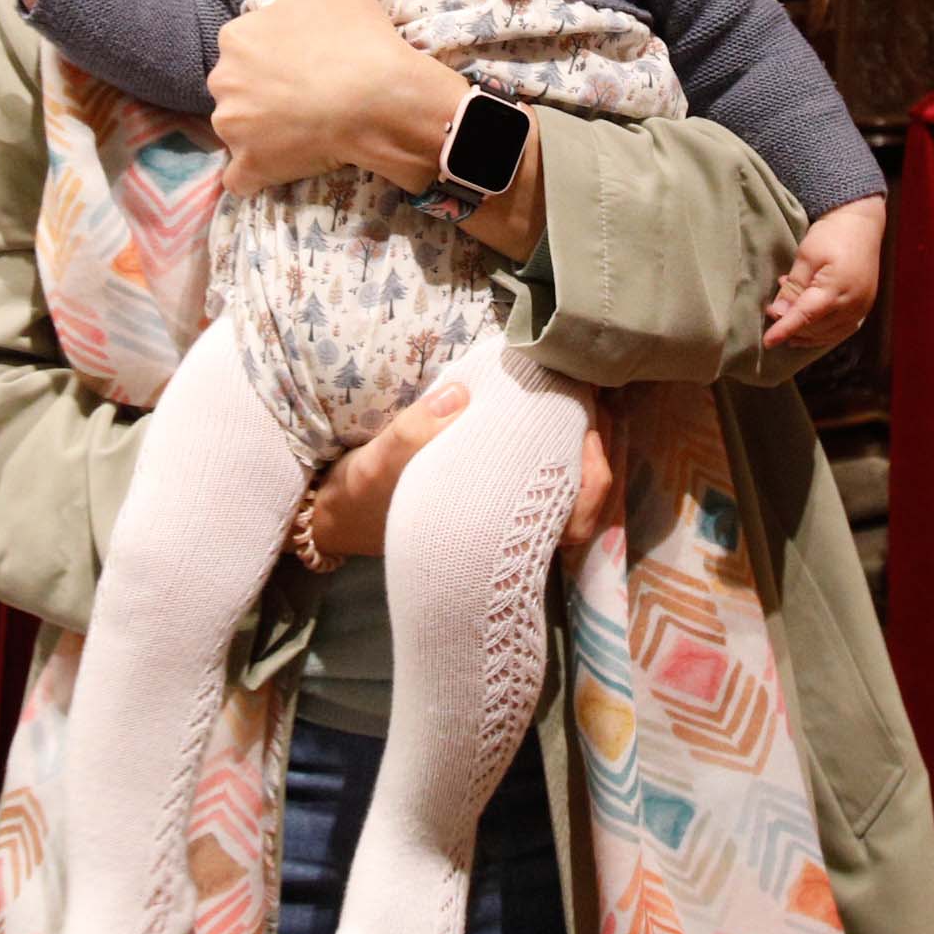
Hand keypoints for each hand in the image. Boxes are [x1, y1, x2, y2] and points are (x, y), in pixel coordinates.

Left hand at [210, 0, 450, 198]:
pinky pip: (241, 176)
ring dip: (262, 128)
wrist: (381, 101)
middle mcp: (222, 82)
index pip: (248, 45)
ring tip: (305, 125)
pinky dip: (255, 172)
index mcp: (235, 36)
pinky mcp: (251, 167)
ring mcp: (234, 129)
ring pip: (239, 127)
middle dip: (265, 89)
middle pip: (239, 86)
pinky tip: (279, 163)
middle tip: (311, 91)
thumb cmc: (357, 35)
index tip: (311, 56)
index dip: (279, 51)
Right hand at [303, 377, 622, 568]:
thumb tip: (459, 396)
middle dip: (598, 457)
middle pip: (583, 507)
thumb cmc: (362, 498)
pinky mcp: (492, 493)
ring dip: (583, 452)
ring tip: (586, 403)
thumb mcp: (377, 465)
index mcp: (492, 537)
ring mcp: (502, 514)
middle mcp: (506, 532)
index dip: (592, 481)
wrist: (335, 517)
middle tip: (597, 406)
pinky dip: (560, 449)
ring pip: (569, 494)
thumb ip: (414, 434)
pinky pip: (544, 477)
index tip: (589, 434)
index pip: (571, 523)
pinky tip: (556, 414)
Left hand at [765, 195, 884, 352]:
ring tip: (786, 317)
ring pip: (828, 334)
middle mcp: (853, 304)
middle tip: (773, 311)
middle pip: (816, 328)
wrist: (861, 224)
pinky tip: (806, 329)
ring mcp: (862, 308)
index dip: (785, 330)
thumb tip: (779, 313)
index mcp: (837, 288)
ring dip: (805, 332)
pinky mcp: (864, 308)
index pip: (806, 317)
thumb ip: (794, 286)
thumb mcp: (806, 255)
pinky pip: (841, 331)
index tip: (767, 341)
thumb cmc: (832, 235)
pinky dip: (822, 334)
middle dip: (792, 326)